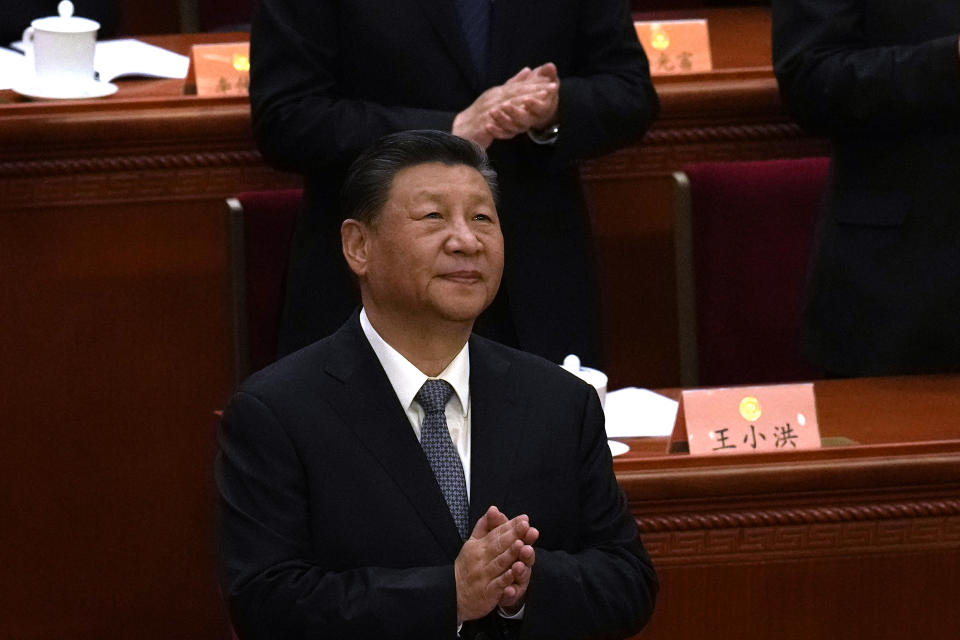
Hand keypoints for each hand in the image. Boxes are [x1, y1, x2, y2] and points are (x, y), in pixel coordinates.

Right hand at [452, 67, 557, 146]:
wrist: (461, 132)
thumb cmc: (481, 117)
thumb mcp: (498, 98)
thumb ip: (512, 85)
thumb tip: (528, 70)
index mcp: (498, 93)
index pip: (520, 87)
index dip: (537, 85)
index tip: (554, 83)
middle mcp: (493, 98)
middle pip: (517, 92)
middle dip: (535, 89)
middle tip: (553, 88)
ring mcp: (488, 109)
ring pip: (509, 103)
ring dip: (526, 99)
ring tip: (541, 98)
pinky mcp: (483, 123)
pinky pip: (498, 118)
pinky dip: (509, 114)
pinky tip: (520, 113)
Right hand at [454, 506, 535, 620]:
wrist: (452, 595)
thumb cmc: (466, 568)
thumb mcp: (471, 544)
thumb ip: (484, 527)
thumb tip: (493, 508)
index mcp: (478, 546)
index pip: (496, 533)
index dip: (510, 526)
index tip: (524, 519)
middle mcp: (481, 559)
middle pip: (499, 545)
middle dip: (514, 535)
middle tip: (526, 526)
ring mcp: (484, 575)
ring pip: (500, 562)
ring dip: (511, 553)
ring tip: (522, 544)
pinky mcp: (487, 592)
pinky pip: (498, 583)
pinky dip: (506, 577)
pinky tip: (515, 571)